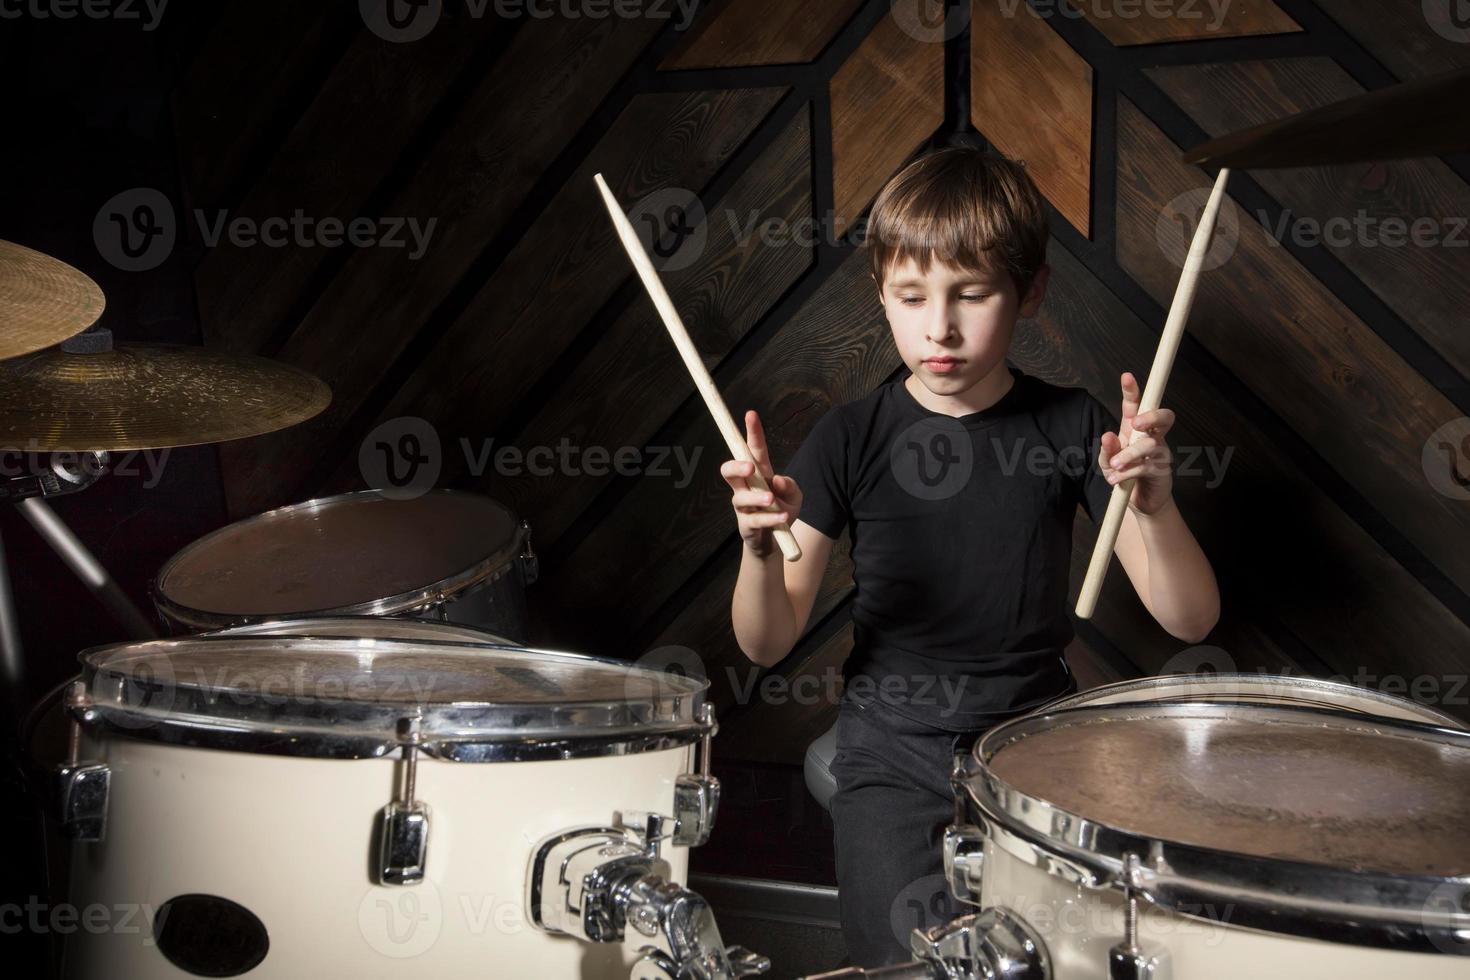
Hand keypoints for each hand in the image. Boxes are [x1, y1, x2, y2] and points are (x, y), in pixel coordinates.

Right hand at [720, 410, 802, 557]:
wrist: (775, 541)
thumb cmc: (783, 510)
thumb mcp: (795, 496)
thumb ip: (790, 485)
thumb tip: (776, 480)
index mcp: (759, 473)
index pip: (753, 450)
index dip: (752, 432)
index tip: (751, 413)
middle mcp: (746, 487)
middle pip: (729, 470)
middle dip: (736, 466)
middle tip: (751, 468)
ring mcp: (744, 507)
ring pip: (740, 497)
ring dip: (757, 498)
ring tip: (771, 500)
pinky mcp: (747, 526)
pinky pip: (755, 521)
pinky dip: (770, 518)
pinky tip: (782, 517)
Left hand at [1099, 371, 1175, 515]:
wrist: (1138, 501)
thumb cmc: (1123, 473)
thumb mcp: (1108, 462)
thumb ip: (1107, 450)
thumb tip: (1107, 436)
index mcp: (1135, 428)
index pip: (1136, 405)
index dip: (1132, 390)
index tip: (1126, 376)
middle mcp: (1151, 436)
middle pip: (1163, 417)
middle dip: (1151, 416)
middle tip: (1134, 423)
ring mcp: (1159, 452)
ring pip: (1150, 444)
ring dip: (1129, 454)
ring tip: (1114, 465)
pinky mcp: (1162, 470)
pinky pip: (1146, 467)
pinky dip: (1128, 473)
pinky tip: (1116, 480)